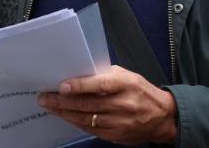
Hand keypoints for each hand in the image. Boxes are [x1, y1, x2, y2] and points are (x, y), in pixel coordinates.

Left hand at [37, 65, 177, 144]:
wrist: (163, 116)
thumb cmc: (141, 91)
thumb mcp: (127, 76)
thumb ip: (104, 74)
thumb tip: (78, 73)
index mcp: (126, 85)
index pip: (99, 85)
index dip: (79, 86)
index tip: (61, 86)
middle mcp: (123, 104)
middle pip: (87, 104)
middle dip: (62, 102)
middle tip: (45, 97)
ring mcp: (121, 122)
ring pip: (86, 119)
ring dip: (65, 113)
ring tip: (50, 107)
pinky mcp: (118, 135)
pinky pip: (92, 129)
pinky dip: (77, 122)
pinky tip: (66, 116)